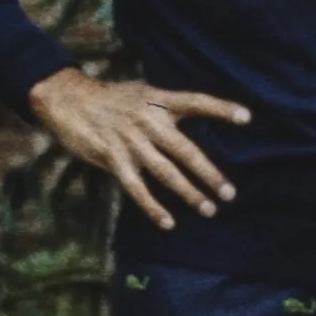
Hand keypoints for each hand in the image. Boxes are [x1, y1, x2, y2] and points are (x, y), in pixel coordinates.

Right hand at [27, 65, 248, 230]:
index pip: (196, 101)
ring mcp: (131, 141)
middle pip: (186, 150)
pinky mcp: (113, 158)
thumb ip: (165, 108)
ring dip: (189, 193)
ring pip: (166, 173)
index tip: (246, 118)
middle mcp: (148, 121)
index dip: (221, 109)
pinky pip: (137, 188)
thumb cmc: (110, 98)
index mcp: (159, 101)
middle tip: (229, 194)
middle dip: (210, 174)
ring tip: (208, 210)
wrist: (68, 99)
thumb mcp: (142, 93)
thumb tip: (192, 123)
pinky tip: (168, 222)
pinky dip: (152, 207)